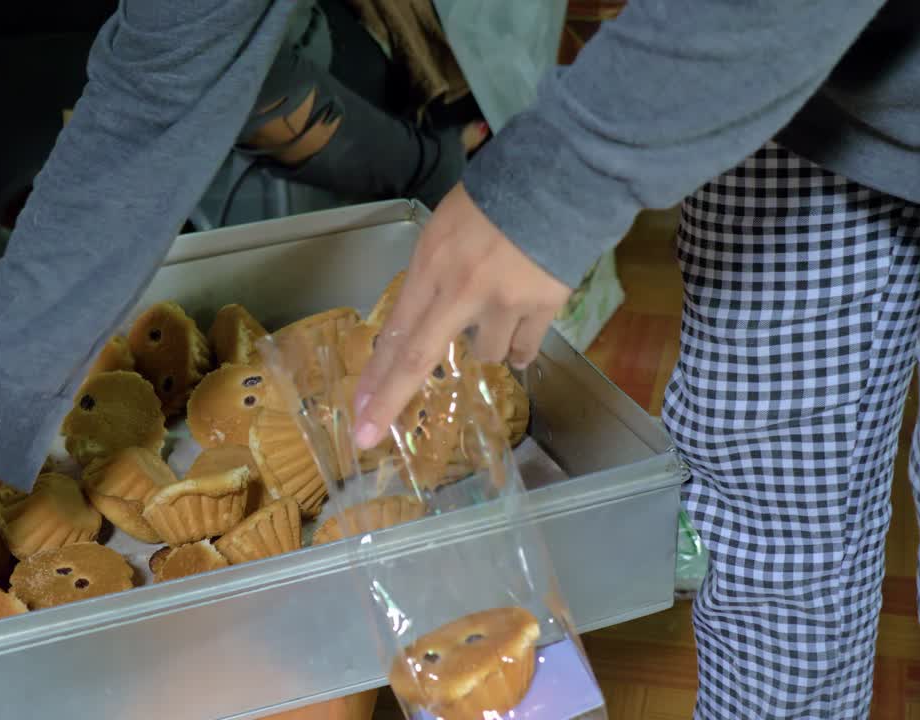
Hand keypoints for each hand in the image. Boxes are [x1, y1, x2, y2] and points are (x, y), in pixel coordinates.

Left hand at [353, 183, 571, 448]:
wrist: (562, 178)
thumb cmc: (496, 198)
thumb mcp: (444, 228)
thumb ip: (431, 274)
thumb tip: (422, 321)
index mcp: (431, 264)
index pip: (395, 330)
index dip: (375, 374)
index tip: (357, 410)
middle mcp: (460, 289)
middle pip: (418, 358)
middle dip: (390, 401)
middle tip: (368, 436)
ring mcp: (503, 301)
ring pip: (485, 355)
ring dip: (486, 345)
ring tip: (500, 310)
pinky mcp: (543, 306)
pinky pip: (524, 349)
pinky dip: (519, 348)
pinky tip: (519, 337)